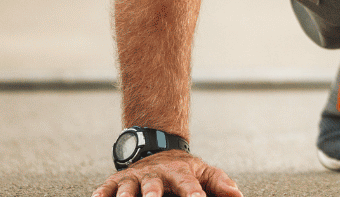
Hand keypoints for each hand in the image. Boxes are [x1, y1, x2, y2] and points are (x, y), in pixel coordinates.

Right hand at [93, 151, 241, 196]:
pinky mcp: (116, 181)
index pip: (188, 185)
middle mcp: (156, 174)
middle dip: (152, 195)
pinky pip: (106, 188)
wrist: (157, 147)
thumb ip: (219, 183)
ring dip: (126, 195)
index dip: (193, 194)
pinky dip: (101, 193)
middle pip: (154, 186)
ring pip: (128, 188)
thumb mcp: (203, 172)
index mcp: (179, 173)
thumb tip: (238, 195)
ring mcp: (134, 178)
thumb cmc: (183, 169)